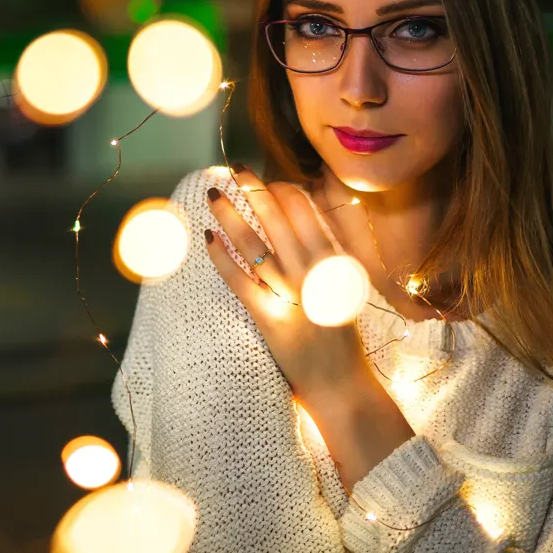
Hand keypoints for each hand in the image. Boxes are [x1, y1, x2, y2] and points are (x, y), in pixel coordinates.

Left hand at [204, 165, 373, 409]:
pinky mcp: (270, 318)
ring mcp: (290, 295)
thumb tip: (307, 220)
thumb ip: (329, 255)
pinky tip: (208, 238)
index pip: (305, 212)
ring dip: (230, 214)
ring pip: (254, 243)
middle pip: (277, 218)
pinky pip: (240, 280)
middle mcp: (311, 273)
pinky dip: (222, 257)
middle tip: (234, 168)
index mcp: (333, 261)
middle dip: (254, 188)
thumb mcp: (345, 286)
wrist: (342, 384)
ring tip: (213, 194)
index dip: (281, 190)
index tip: (265, 179)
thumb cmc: (341, 335)